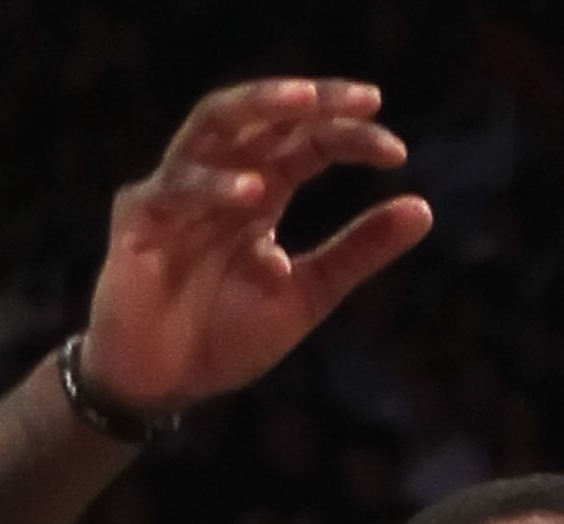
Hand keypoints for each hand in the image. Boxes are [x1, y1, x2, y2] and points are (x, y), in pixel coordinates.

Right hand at [80, 79, 432, 417]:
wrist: (165, 385)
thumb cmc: (227, 335)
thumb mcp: (309, 294)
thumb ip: (358, 251)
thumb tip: (424, 208)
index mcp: (260, 192)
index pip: (306, 144)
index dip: (349, 137)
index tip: (396, 151)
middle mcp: (220, 180)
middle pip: (263, 117)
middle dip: (310, 101)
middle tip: (360, 99)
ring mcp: (176, 192)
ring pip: (213, 126)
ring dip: (258, 110)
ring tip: (305, 108)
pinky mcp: (139, 218)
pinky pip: (175, 189)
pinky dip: (213, 187)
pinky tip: (254, 195)